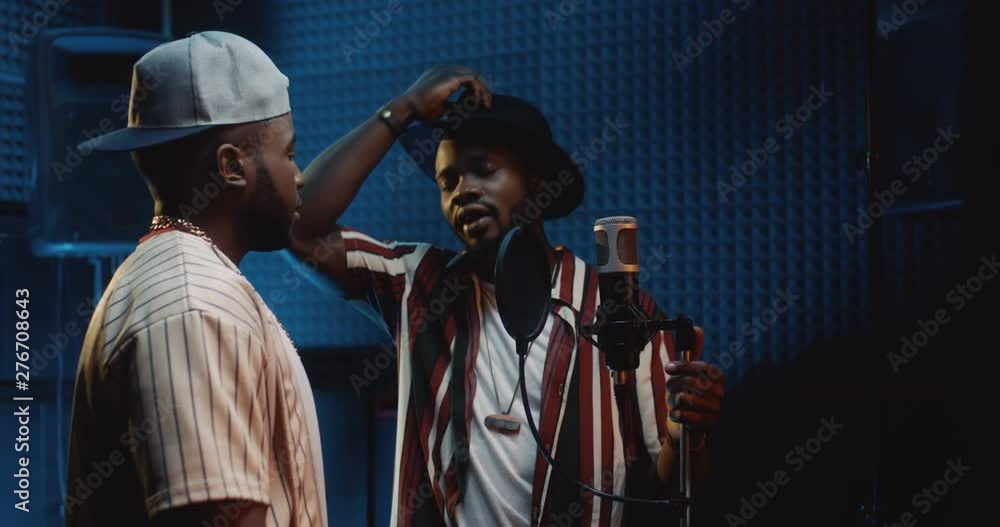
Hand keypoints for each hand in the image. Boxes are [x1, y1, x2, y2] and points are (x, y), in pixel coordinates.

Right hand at [398, 65, 492, 123]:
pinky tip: (475, 103)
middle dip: (482, 89)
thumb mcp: (442, 108)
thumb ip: (454, 106)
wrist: (408, 108)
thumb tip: (464, 113)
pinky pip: (472, 79)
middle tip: (487, 104)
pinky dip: (477, 90)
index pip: (463, 77)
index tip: (479, 104)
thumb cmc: (420, 112)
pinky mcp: (450, 76)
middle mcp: (444, 70)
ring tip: (485, 104)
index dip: (474, 90)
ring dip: (482, 90)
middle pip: (471, 74)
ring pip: (474, 75)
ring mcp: (447, 71)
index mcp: (440, 75)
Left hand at [664, 327, 724, 441]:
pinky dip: (677, 415)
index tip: (668, 368)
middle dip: (675, 385)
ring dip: (674, 401)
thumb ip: (692, 351)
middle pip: (692, 382)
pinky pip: (687, 416)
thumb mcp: (688, 372)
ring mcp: (715, 409)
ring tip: (676, 403)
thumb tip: (697, 328)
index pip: (704, 367)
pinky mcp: (708, 425)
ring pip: (686, 399)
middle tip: (671, 389)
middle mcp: (720, 392)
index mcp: (717, 377)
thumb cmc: (688, 393)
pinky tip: (678, 414)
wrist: (688, 423)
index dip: (684, 366)